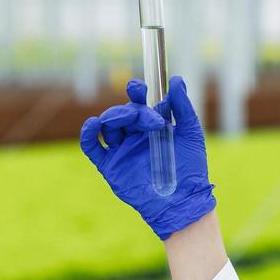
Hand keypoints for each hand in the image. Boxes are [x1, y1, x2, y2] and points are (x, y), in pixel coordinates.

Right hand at [80, 75, 215, 240]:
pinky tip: (93, 124)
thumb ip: (182, 107)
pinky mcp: (111, 166)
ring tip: (124, 119)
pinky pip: (92, 148)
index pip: (140, 103)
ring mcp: (122, 151)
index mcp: (151, 126)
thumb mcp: (190, 133)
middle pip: (124, 113)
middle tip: (149, 120)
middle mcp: (134, 136)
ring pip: (108, 126)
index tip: (138, 87)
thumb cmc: (191, 168)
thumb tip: (177, 80)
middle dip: (132, 110)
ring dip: (114, 117)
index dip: (137, 93)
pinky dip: (88, 135)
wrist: (183, 200)